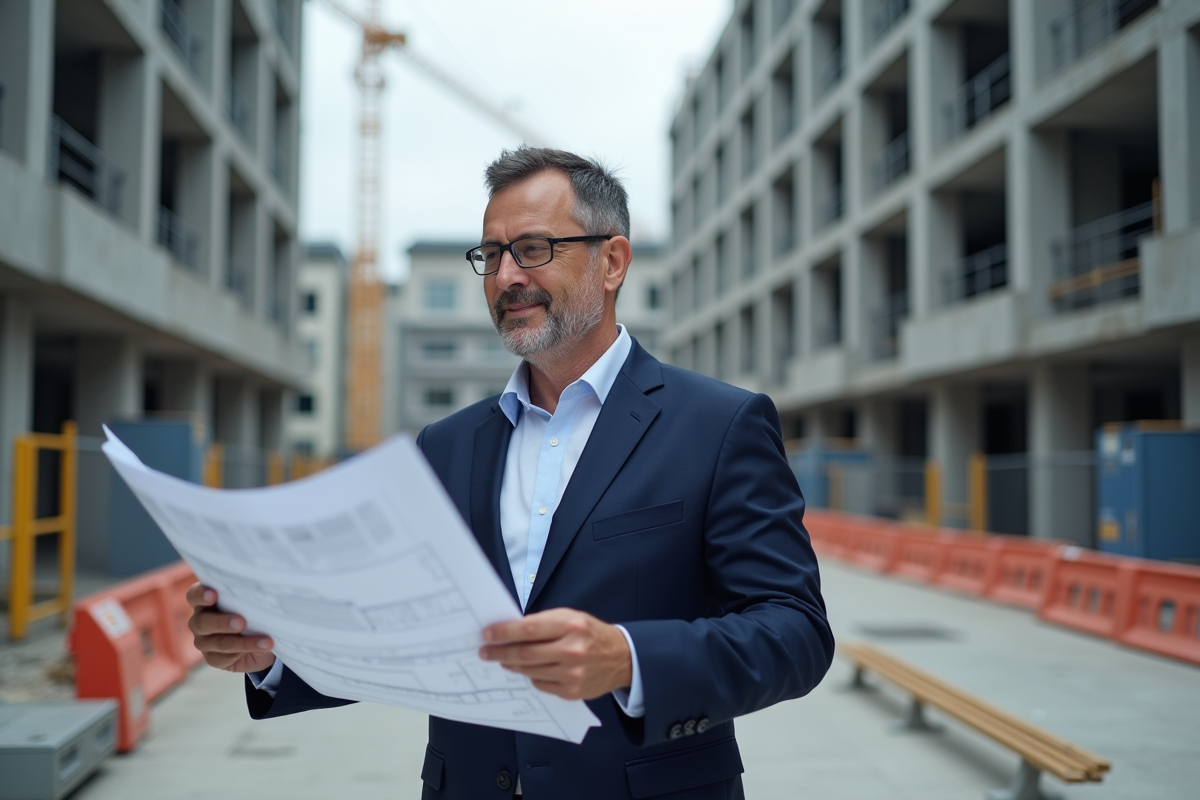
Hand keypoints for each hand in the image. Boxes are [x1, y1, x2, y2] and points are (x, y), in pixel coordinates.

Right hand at [185, 582, 275, 673]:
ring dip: (241, 642)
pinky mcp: (212, 658)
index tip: (213, 595)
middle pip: (202, 622)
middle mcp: (200, 620)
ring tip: (263, 641)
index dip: (201, 594)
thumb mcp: (253, 603)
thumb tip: (265, 592)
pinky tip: (259, 648)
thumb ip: (249, 597)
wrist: (262, 640)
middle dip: (221, 622)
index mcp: (206, 601)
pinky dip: (244, 652)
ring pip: (217, 642)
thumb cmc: (254, 613)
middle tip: (241, 622)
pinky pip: (223, 657)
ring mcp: (203, 641)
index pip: (194, 595)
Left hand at [479, 608, 631, 700]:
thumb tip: (511, 630)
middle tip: (485, 652)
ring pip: (530, 671)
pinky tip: (528, 669)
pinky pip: (540, 684)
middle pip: (526, 653)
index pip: (529, 628)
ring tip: (503, 660)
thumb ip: (544, 622)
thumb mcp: (571, 618)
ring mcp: (572, 674)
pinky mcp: (572, 692)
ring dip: (512, 665)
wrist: (622, 658)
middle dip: (501, 652)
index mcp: (571, 625)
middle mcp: (572, 650)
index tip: (487, 634)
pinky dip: (531, 676)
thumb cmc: (590, 634)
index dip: (505, 632)